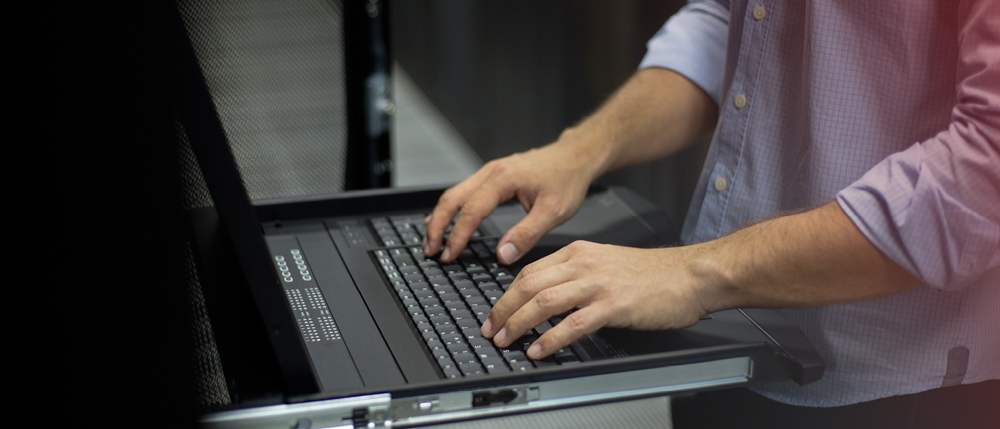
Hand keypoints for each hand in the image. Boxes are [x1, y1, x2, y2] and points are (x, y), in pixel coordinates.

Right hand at [423, 140, 600, 263]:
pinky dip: (451, 208)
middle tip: (429, 250)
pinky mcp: (493, 176)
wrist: (575, 156)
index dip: (457, 236)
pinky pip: (464, 191)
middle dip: (437, 226)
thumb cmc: (567, 180)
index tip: (449, 256)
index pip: (471, 211)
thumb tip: (503, 255)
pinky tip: (446, 220)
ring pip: (454, 193)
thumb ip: (527, 234)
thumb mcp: (553, 212)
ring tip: (431, 240)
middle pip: (452, 198)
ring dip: (440, 217)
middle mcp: (492, 172)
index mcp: (504, 179)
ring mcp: (490, 172)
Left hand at [479, 240, 713, 358]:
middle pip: (529, 285)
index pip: (529, 272)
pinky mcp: (614, 305)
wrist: (690, 275)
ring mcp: (598, 284)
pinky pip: (573, 323)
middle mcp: (584, 264)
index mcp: (579, 252)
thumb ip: (576, 275)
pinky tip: (539, 350)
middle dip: (503, 310)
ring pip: (544, 301)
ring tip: (506, 341)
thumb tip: (546, 298)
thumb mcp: (606, 263)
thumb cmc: (654, 274)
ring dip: (519, 324)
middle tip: (491, 330)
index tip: (495, 314)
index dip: (506, 295)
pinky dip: (550, 339)